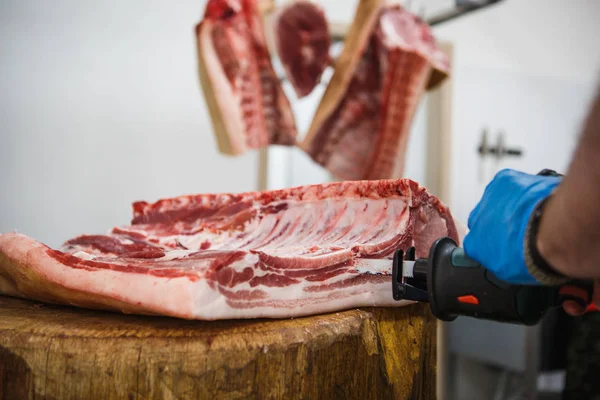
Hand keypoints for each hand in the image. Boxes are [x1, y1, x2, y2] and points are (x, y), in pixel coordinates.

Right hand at [463, 169, 561, 283]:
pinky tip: (535, 199)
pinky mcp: (503, 180)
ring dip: (510, 206)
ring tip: (533, 214)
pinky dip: (521, 189)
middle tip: (522, 229)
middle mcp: (476, 219)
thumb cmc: (534, 253)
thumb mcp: (511, 271)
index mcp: (474, 244)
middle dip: (499, 223)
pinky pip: (510, 184)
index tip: (507, 245)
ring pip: (497, 201)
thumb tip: (505, 257)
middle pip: (484, 219)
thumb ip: (498, 261)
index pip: (477, 243)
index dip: (493, 243)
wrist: (550, 230)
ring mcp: (488, 197)